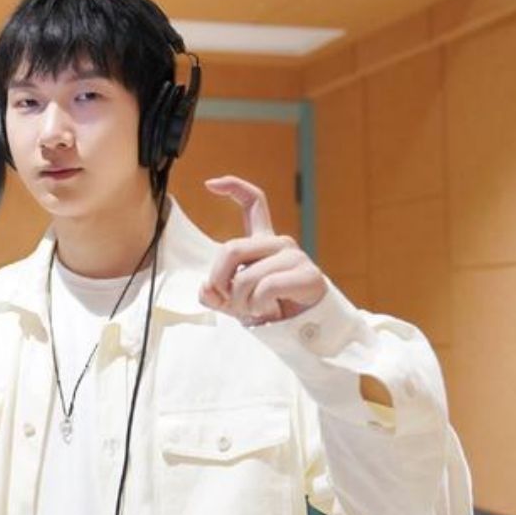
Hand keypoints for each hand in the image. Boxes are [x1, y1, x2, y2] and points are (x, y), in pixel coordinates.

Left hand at [198, 175, 326, 324]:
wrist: (302, 330)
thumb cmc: (268, 309)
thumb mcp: (232, 300)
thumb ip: (214, 292)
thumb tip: (207, 288)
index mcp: (263, 242)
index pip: (253, 203)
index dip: (233, 187)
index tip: (210, 184)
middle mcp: (279, 243)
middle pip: (231, 249)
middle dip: (219, 281)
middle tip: (228, 300)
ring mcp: (295, 256)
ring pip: (246, 277)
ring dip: (242, 302)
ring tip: (256, 309)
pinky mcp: (308, 275)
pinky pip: (266, 288)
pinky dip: (259, 305)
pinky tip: (269, 310)